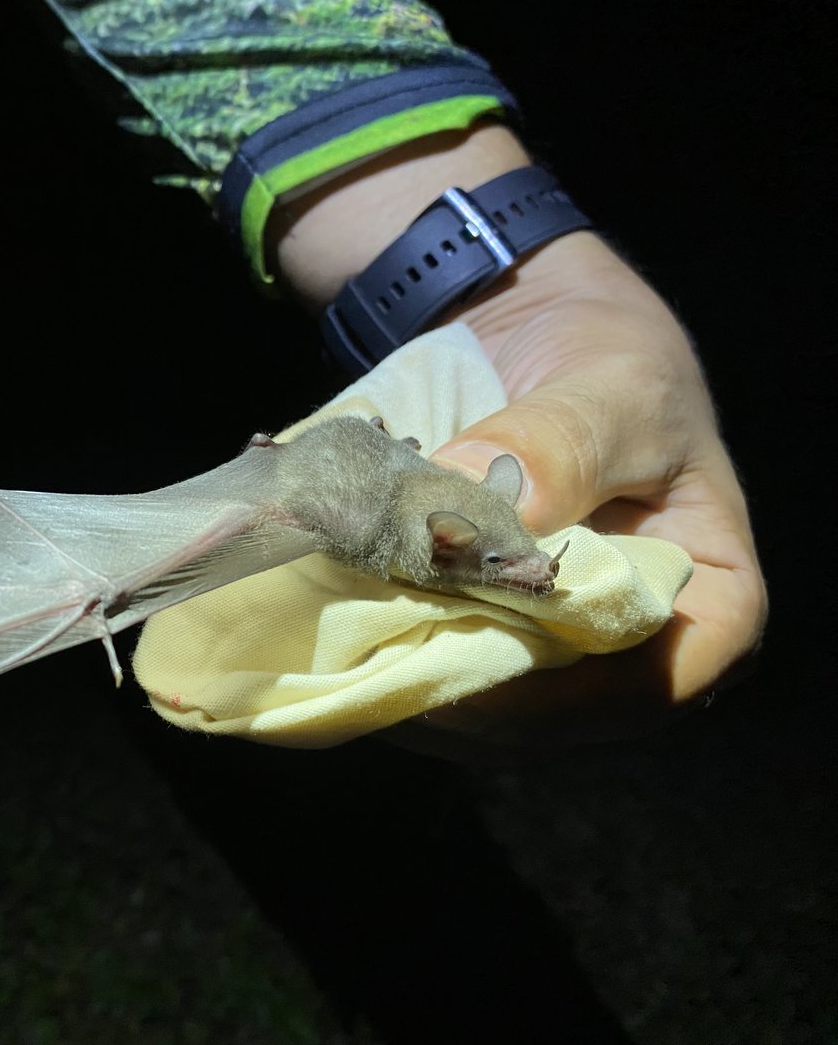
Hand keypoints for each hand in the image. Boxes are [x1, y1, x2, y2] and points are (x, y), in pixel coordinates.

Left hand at [272, 125, 765, 749]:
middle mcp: (635, 644)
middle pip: (554, 711)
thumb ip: (559, 447)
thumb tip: (475, 521)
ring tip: (345, 632)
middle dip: (461, 688)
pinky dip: (384, 651)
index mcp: (709, 598)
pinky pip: (438, 666)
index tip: (463, 664)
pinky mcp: (488, 632)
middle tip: (374, 648)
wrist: (543, 335)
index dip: (560, 695)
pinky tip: (337, 620)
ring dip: (410, 676)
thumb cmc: (612, 365)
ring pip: (484, 704)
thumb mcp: (612, 387)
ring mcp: (555, 647)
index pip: (654, 682)